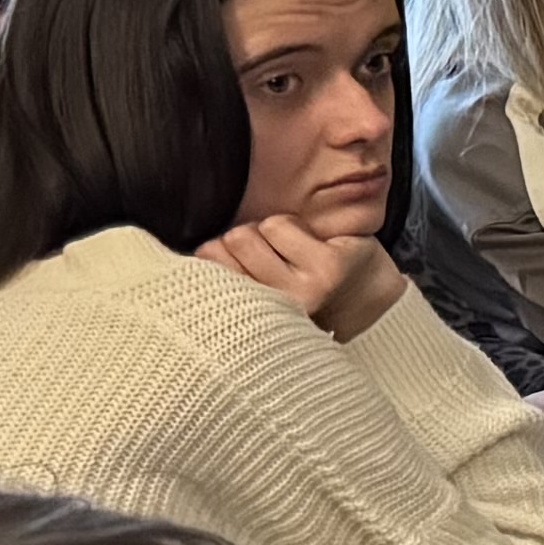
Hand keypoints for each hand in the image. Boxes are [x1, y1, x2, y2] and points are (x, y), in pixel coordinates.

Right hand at [202, 215, 402, 341]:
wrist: (371, 302)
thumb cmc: (304, 292)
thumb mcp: (259, 294)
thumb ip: (227, 277)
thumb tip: (172, 256)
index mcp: (253, 320)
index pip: (203, 273)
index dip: (213, 255)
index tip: (230, 262)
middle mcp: (275, 310)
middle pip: (226, 245)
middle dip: (244, 240)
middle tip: (271, 257)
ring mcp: (303, 288)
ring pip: (252, 231)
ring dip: (270, 232)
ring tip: (292, 252)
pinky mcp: (328, 266)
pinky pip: (282, 224)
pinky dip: (292, 226)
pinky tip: (312, 246)